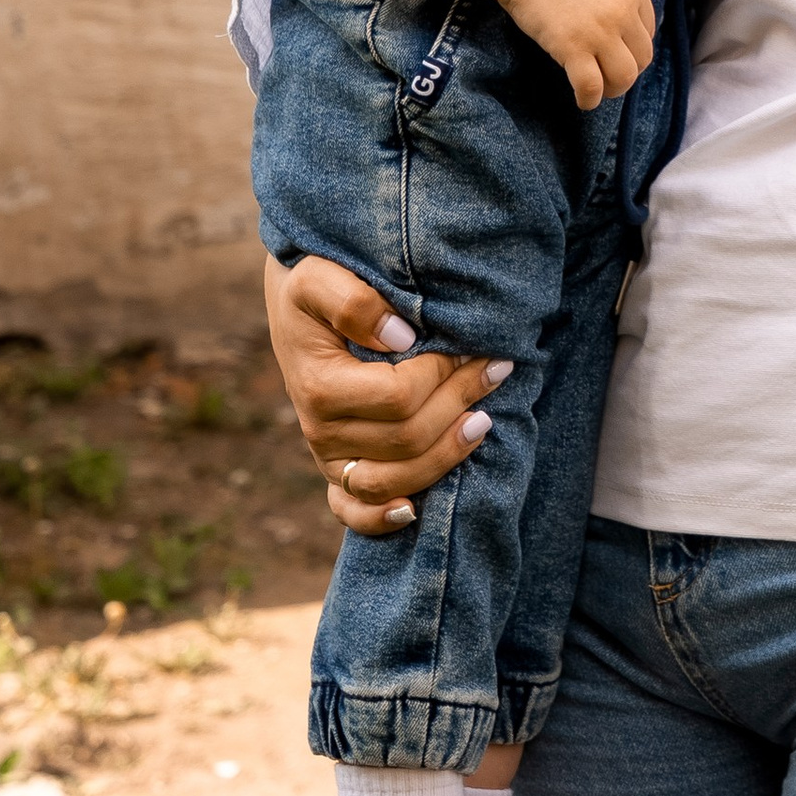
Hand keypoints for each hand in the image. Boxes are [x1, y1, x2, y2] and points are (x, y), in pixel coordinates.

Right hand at [263, 249, 507, 536]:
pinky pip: (354, 512)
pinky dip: (382, 519)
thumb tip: (400, 337)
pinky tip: (415, 511)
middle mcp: (320, 431)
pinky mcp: (337, 471)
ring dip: (447, 455)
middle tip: (497, 367)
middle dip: (460, 402)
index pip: (399, 396)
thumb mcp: (319, 276)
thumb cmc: (315, 286)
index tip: (474, 346)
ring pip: (395, 481)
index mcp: (319, 387)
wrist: (298, 307)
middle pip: (406, 438)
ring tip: (484, 421)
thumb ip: (353, 301)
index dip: (443, 375)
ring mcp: (329, 457)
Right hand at [501, 0, 656, 110]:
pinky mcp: (573, 48)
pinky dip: (590, 100)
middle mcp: (623, 12)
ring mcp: (599, 32)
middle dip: (628, 71)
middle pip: (642, 58)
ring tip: (600, 90)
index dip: (633, 47)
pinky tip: (583, 101)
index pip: (648, 31)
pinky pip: (592, 86)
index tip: (617, 52)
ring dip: (615, 89)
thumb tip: (623, 27)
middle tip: (609, 75)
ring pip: (624, 77)